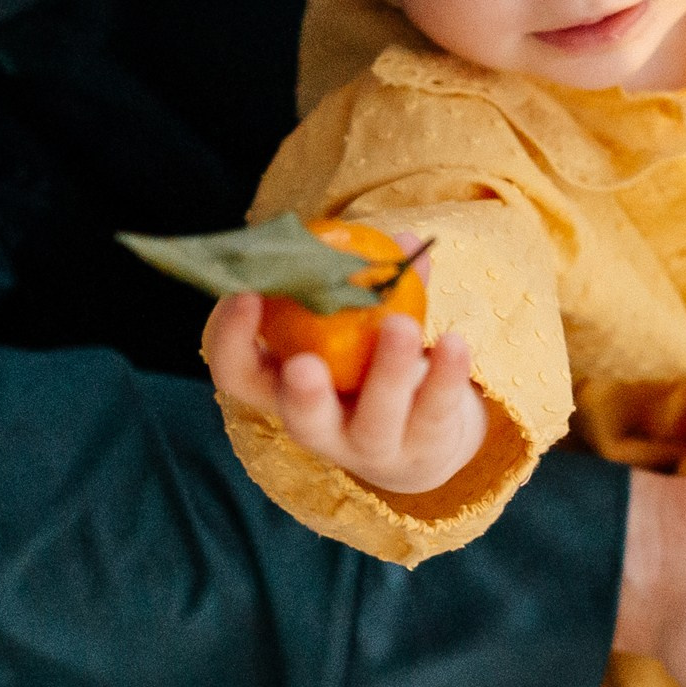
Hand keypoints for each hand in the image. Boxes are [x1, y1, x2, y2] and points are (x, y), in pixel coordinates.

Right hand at [204, 286, 486, 496]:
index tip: (244, 293)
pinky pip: (435, 410)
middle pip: (303, 422)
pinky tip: (454, 342)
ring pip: (377, 421)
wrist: (421, 440)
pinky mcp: (424, 447)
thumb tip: (401, 239)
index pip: (238, 375)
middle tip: (304, 365)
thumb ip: (369, 284)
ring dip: (387, 371)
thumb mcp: (355, 328)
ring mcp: (374, 447)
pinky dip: (446, 374)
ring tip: (400, 324)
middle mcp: (322, 428)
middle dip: (303, 395)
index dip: (230, 339)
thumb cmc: (369, 366)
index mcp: (286, 392)